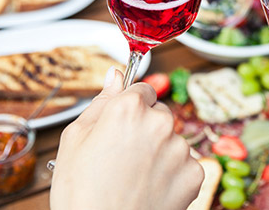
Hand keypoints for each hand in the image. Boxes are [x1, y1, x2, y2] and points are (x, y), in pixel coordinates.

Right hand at [50, 68, 203, 209]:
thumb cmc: (81, 193)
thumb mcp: (75, 139)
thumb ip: (101, 101)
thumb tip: (115, 75)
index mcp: (129, 108)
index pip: (142, 88)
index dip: (129, 108)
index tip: (121, 125)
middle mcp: (160, 122)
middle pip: (159, 114)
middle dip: (145, 129)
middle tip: (122, 157)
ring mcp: (180, 149)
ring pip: (172, 140)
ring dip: (159, 152)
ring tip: (134, 178)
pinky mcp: (194, 174)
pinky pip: (184, 164)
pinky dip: (172, 174)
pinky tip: (150, 188)